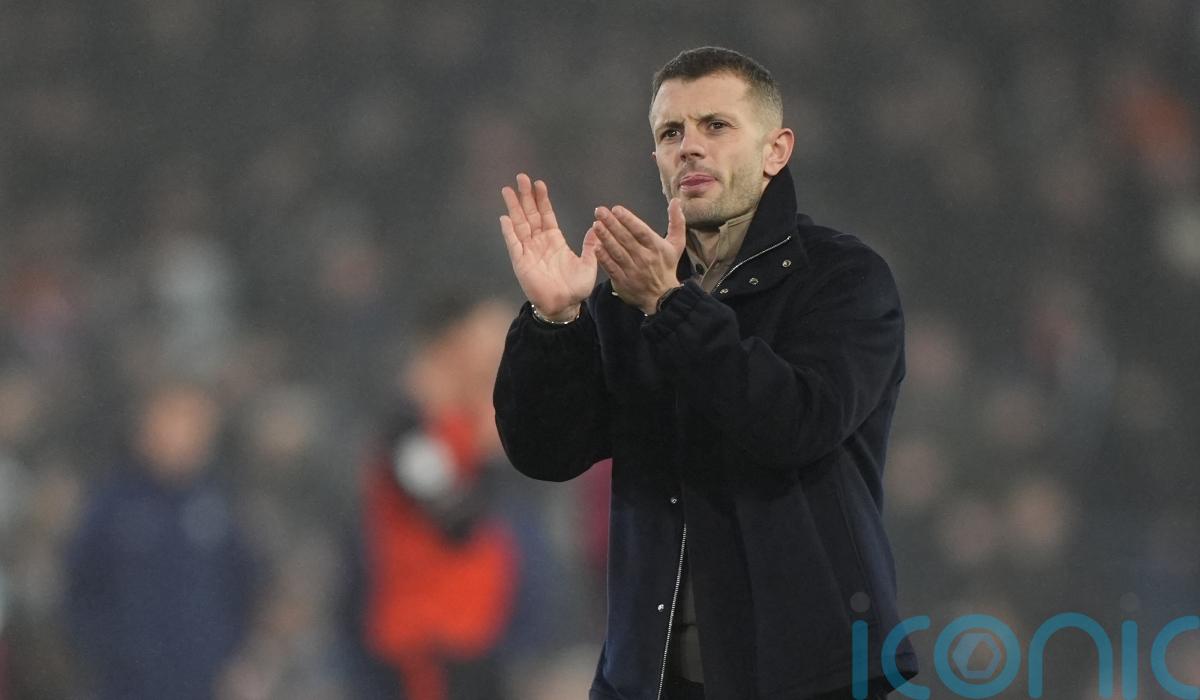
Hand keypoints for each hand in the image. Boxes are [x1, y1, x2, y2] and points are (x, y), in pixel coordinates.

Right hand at [500, 174, 598, 319]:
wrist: (564, 306)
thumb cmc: (576, 289)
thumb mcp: (589, 264)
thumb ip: (590, 246)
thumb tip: (597, 228)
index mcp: (555, 240)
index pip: (546, 215)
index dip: (542, 199)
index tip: (539, 183)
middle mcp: (539, 243)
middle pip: (530, 214)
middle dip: (525, 196)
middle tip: (521, 177)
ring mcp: (529, 251)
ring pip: (519, 224)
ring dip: (513, 207)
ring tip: (508, 190)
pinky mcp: (521, 262)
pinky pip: (514, 244)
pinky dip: (509, 231)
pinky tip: (505, 218)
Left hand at [593, 199, 685, 314]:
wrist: (662, 297)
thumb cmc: (667, 267)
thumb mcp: (677, 244)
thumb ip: (677, 222)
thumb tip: (676, 201)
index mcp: (656, 247)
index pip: (640, 230)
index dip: (628, 219)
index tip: (616, 209)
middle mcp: (644, 258)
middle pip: (626, 239)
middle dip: (612, 224)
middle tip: (600, 211)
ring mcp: (632, 270)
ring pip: (617, 251)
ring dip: (605, 238)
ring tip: (596, 225)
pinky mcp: (623, 281)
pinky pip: (612, 267)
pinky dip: (604, 257)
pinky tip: (595, 247)